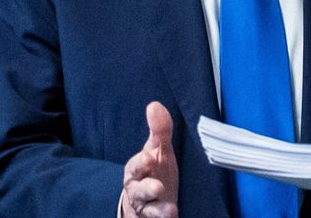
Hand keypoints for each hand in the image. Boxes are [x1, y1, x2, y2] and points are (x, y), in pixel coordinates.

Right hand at [121, 101, 178, 217]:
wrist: (146, 199)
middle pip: (139, 188)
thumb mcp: (158, 150)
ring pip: (148, 206)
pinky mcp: (153, 215)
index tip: (150, 158)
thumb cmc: (153, 171)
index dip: (142, 163)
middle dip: (147, 187)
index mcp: (137, 168)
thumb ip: (159, 130)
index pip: (137, 165)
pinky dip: (163, 216)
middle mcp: (138, 187)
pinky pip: (155, 216)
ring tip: (170, 209)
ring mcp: (146, 203)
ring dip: (158, 208)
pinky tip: (173, 214)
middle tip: (157, 187)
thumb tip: (155, 105)